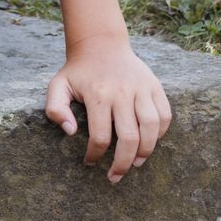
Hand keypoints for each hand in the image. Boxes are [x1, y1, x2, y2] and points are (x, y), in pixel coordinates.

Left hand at [44, 37, 172, 181]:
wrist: (101, 43)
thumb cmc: (78, 71)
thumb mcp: (58, 86)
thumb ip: (55, 109)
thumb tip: (70, 132)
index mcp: (98, 95)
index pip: (100, 136)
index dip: (95, 155)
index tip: (90, 163)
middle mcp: (122, 92)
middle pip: (129, 137)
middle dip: (123, 163)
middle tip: (115, 176)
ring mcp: (141, 88)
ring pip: (152, 127)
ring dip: (146, 151)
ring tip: (137, 164)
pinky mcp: (154, 86)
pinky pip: (165, 114)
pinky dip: (161, 133)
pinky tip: (149, 143)